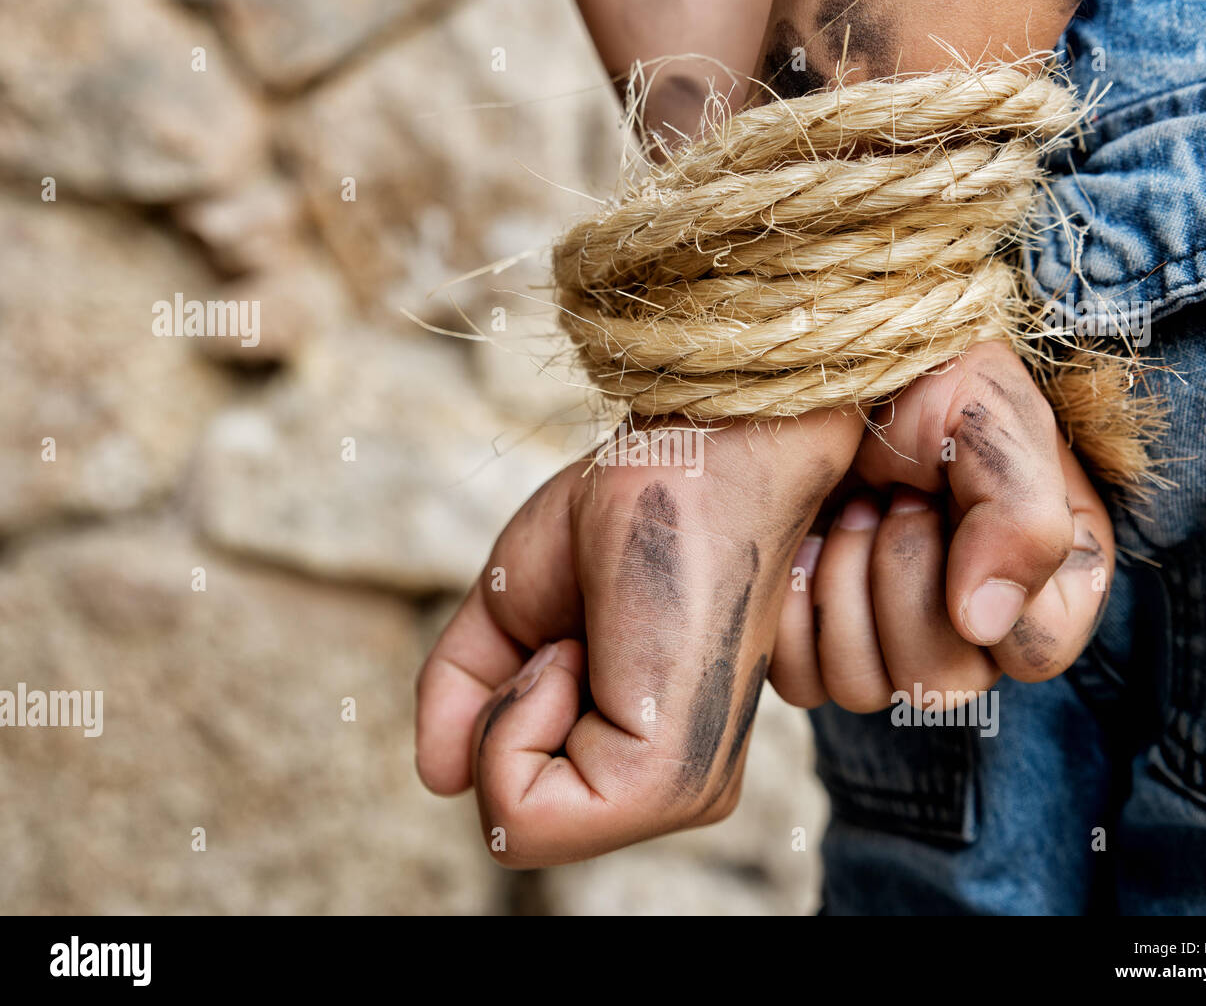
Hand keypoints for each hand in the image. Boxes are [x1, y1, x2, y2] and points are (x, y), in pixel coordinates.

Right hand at [415, 410, 863, 865]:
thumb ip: (469, 695)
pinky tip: (584, 649)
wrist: (690, 458)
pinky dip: (516, 714)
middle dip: (504, 714)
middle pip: (516, 819)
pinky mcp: (664, 780)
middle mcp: (680, 788)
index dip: (499, 715)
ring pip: (515, 824)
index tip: (563, 635)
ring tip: (588, 637)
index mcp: (652, 754)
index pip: (521, 800)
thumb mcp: (515, 612)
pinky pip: (524, 810)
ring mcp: (680, 792)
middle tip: (576, 635)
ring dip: (513, 708)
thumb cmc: (619, 519)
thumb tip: (439, 779)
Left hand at [770, 341, 1114, 710]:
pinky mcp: (818, 648)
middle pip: (940, 682)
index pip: (1036, 652)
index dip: (985, 585)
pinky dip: (791, 606)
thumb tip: (983, 626)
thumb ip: (1021, 515)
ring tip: (849, 511)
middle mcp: (972, 632)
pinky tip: (803, 542)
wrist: (826, 373)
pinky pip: (800, 679)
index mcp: (1047, 583)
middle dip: (900, 575)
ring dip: (843, 584)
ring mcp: (891, 646)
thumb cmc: (923, 383)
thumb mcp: (991, 415)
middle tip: (888, 498)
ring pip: (865, 688)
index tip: (938, 501)